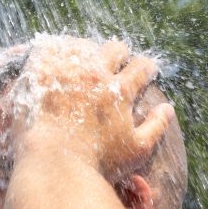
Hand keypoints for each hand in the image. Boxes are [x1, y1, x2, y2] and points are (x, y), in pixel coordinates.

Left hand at [12, 36, 174, 180]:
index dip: (147, 67)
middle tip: (116, 61)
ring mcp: (67, 69)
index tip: (146, 70)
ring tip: (84, 59)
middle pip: (115, 48)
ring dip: (87, 51)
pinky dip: (54, 50)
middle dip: (119, 54)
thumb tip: (168, 109)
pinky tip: (54, 58)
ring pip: (83, 45)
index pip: (142, 67)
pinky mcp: (39, 70)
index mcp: (121, 90)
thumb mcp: (135, 150)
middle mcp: (96, 73)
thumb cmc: (96, 163)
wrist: (52, 163)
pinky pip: (49, 46)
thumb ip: (156, 127)